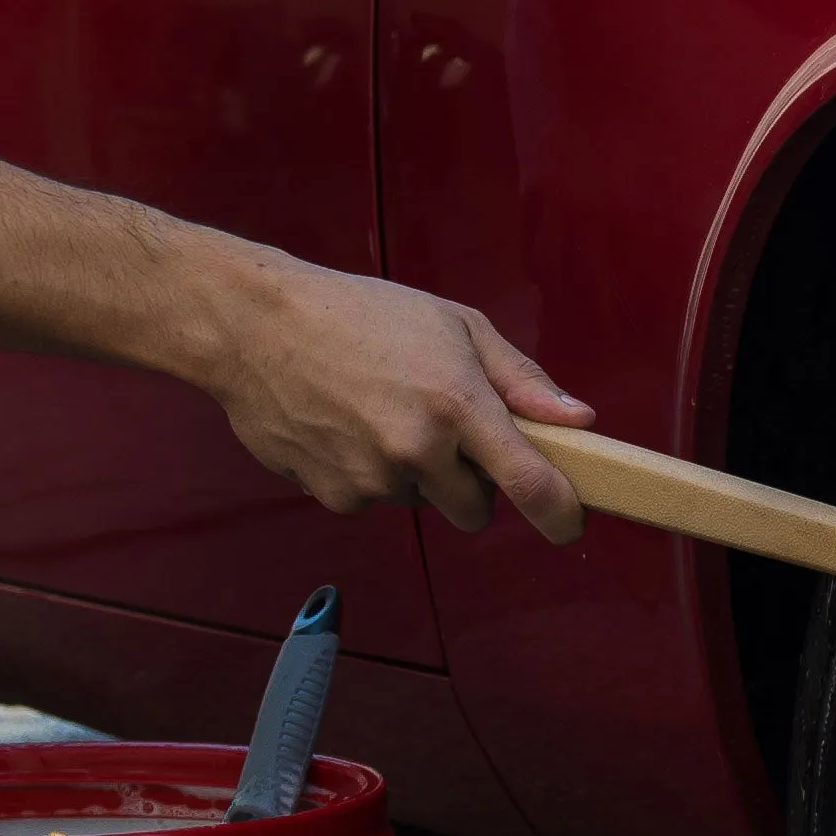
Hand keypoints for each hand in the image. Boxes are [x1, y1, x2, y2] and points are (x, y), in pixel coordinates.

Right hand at [200, 250, 592, 536]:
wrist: (255, 327)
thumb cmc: (360, 313)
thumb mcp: (455, 324)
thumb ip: (520, 379)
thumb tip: (580, 420)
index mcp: (458, 404)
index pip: (529, 482)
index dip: (560, 513)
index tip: (570, 522)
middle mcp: (418, 450)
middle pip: (476, 511)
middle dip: (472, 484)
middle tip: (446, 432)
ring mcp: (373, 479)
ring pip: (421, 502)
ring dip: (414, 474)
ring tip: (380, 412)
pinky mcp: (334, 497)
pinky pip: (373, 500)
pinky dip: (368, 475)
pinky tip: (345, 427)